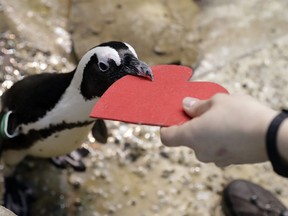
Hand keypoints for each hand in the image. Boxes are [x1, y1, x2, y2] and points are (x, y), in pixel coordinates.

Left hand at [160, 94, 277, 166]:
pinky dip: (219, 139)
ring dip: (207, 131)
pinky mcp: (229, 162)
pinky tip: (233, 129)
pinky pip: (217, 149)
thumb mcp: (217, 101)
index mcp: (191, 136)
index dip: (166, 127)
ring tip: (223, 118)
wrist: (273, 137)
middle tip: (205, 111)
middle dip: (193, 125)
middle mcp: (200, 151)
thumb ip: (198, 105)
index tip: (173, 117)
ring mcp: (215, 159)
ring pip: (203, 143)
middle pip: (187, 138)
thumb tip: (186, 105)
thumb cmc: (242, 115)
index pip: (166, 137)